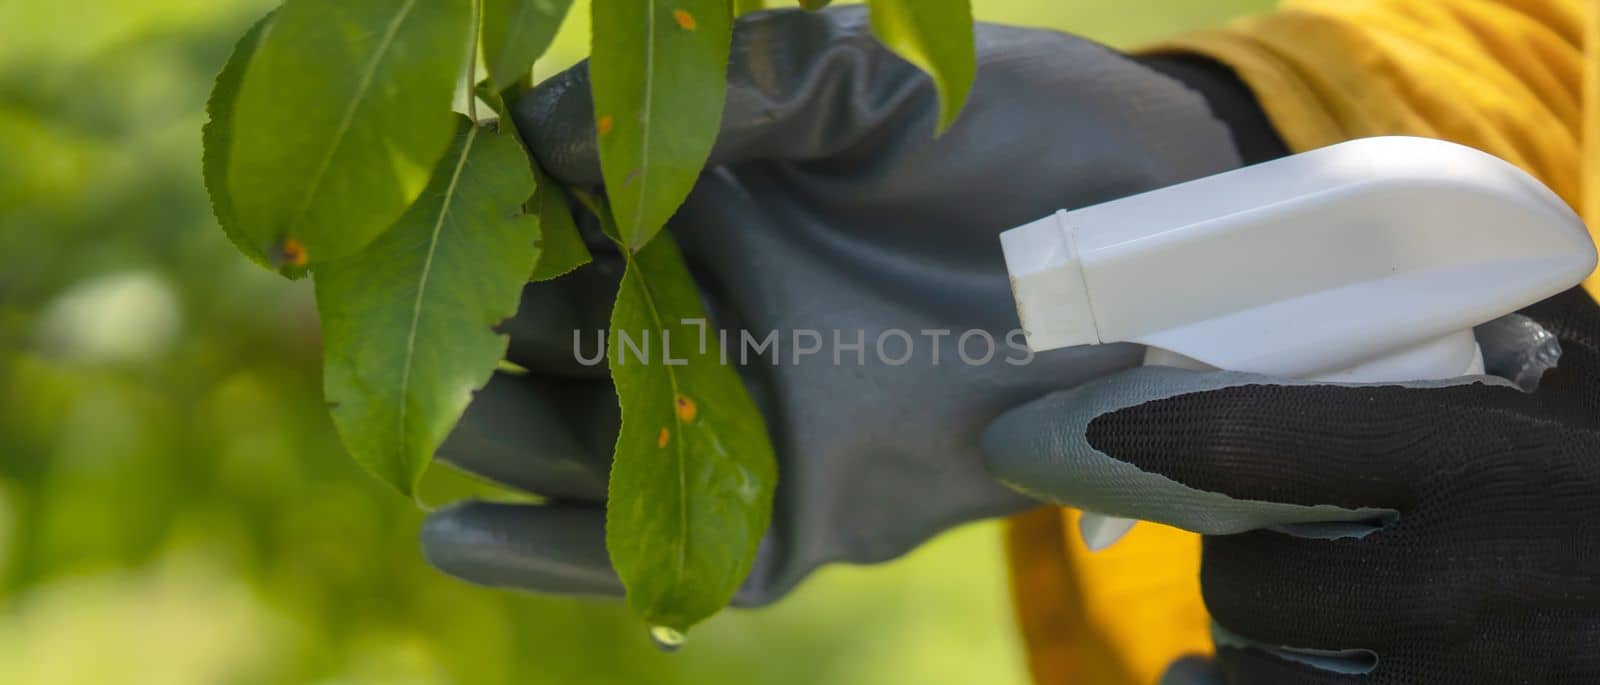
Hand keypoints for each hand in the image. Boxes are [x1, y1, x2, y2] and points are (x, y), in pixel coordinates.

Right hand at [420, 6, 1243, 604]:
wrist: (1149, 240)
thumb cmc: (1011, 136)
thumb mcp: (869, 76)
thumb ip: (734, 82)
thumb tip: (550, 122)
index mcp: (694, 204)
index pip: (539, 210)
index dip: (462, 209)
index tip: (390, 200)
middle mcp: (695, 311)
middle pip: (528, 333)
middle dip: (449, 330)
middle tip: (365, 318)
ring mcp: (735, 415)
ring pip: (568, 442)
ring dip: (477, 435)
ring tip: (395, 424)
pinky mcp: (788, 509)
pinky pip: (658, 547)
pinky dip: (556, 554)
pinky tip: (457, 538)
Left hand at [984, 288, 1599, 682]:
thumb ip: (1508, 327)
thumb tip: (1395, 279)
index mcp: (1488, 466)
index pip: (1253, 444)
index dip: (1146, 436)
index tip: (1073, 430)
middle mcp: (1464, 588)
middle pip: (1248, 582)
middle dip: (1230, 563)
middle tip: (1247, 542)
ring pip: (1260, 679)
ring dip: (1238, 653)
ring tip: (1256, 624)